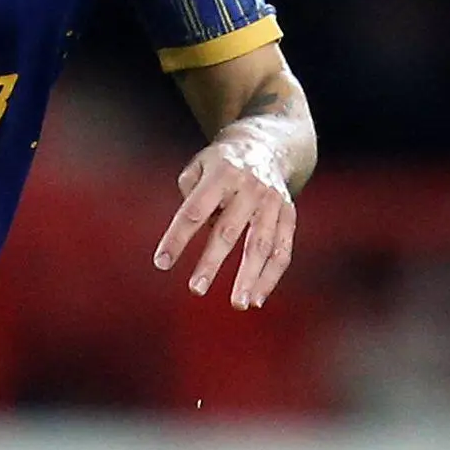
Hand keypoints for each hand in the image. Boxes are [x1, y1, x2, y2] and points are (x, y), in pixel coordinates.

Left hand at [153, 135, 296, 308]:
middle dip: (212, 262)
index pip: (194, 211)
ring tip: (237, 304)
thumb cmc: (221, 164)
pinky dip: (271, 275)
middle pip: (228, 230)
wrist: (268, 145)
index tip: (161, 263)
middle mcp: (249, 187)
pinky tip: (257, 298)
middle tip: (195, 289)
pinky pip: (282, 250)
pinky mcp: (288, 213)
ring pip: (260, 244)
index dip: (177, 238)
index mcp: (221, 174)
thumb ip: (189, 194)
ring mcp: (272, 201)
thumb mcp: (199, 165)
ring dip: (249, 277)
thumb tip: (195, 230)